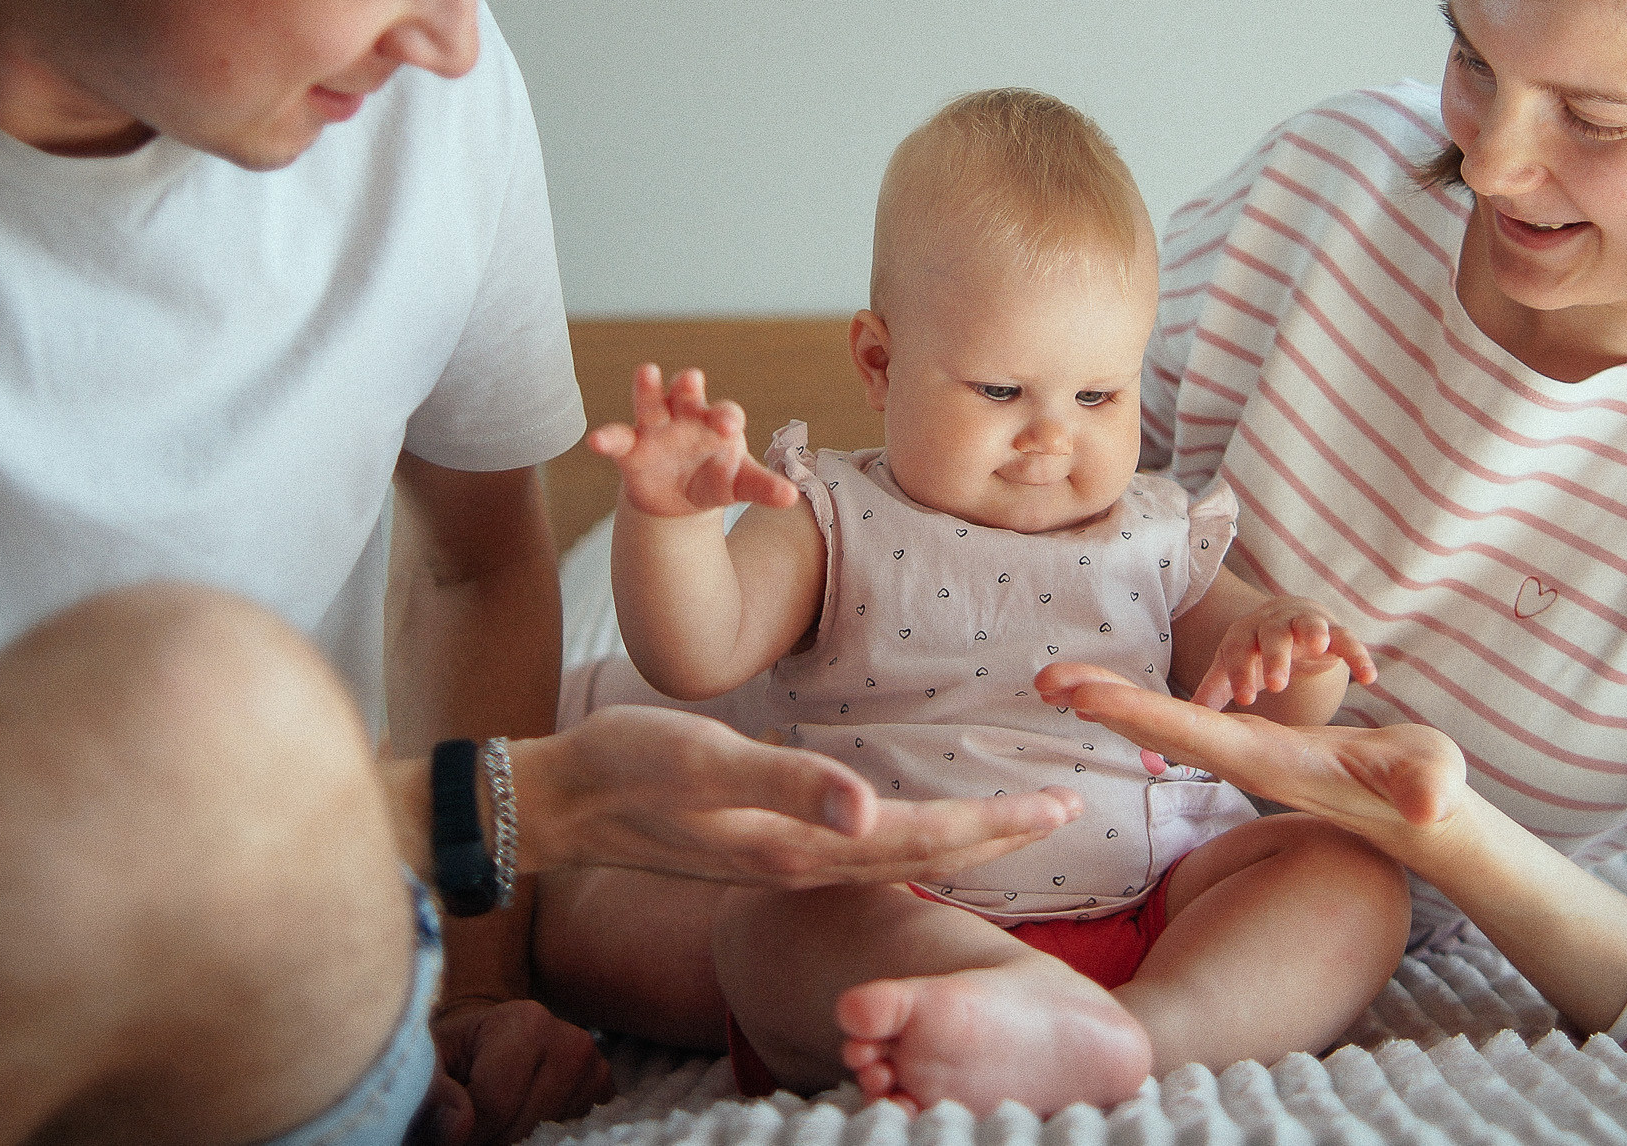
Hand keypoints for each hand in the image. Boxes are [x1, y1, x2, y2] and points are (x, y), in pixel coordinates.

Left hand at [420, 997, 613, 1145]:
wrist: (488, 1037)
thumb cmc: (455, 1051)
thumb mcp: (429, 1062)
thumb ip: (433, 1092)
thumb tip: (460, 1126)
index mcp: (528, 1023)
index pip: (495, 1107)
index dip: (466, 1132)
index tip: (451, 1125)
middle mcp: (572, 1041)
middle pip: (525, 1127)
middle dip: (492, 1137)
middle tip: (475, 1122)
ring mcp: (595, 1068)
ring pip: (550, 1137)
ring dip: (518, 1138)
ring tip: (497, 1116)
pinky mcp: (603, 1090)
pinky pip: (573, 1134)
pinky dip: (545, 1136)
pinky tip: (525, 1118)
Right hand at [511, 705, 1080, 885]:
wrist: (561, 799)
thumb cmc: (628, 767)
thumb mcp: (705, 763)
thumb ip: (787, 784)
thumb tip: (867, 811)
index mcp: (800, 848)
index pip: (921, 841)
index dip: (992, 826)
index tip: (1057, 806)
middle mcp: (802, 863)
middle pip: (921, 855)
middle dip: (996, 836)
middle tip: (1065, 808)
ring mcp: (783, 858)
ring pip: (895, 855)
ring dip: (959, 839)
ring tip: (1012, 821)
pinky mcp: (765, 843)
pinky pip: (860, 850)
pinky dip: (907, 837)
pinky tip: (914, 827)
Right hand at [587, 365, 799, 518]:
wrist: (679, 500)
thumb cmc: (716, 480)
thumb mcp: (739, 485)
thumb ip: (762, 488)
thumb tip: (792, 498)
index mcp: (718, 423)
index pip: (725, 413)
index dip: (727, 416)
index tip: (730, 425)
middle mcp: (686, 417)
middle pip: (687, 393)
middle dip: (688, 385)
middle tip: (693, 379)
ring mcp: (656, 428)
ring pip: (650, 402)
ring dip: (647, 387)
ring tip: (645, 372)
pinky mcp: (630, 448)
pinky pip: (617, 438)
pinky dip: (607, 438)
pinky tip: (596, 441)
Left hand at [1037, 662, 1461, 840]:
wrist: (1420, 814)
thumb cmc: (1426, 791)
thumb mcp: (1431, 786)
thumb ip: (1427, 792)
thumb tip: (1428, 806)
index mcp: (1266, 763)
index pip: (1189, 733)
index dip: (1134, 711)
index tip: (1080, 694)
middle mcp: (1241, 760)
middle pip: (1156, 729)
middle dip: (1100, 702)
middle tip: (1041, 678)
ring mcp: (1241, 754)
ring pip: (1160, 726)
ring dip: (1110, 701)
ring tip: (1057, 680)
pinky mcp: (1248, 746)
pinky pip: (1179, 723)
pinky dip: (1141, 705)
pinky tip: (1110, 695)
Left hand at [1192, 594, 1376, 711]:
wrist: (1290, 619)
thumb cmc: (1256, 650)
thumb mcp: (1234, 666)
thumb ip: (1214, 690)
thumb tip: (1179, 722)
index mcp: (1244, 635)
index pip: (1238, 650)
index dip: (1239, 672)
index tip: (1244, 699)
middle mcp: (1273, 625)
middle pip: (1272, 635)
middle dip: (1274, 656)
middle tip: (1276, 685)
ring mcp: (1306, 626)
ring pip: (1309, 626)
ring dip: (1314, 633)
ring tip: (1318, 647)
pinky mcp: (1335, 633)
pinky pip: (1348, 639)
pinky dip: (1357, 655)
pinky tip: (1368, 678)